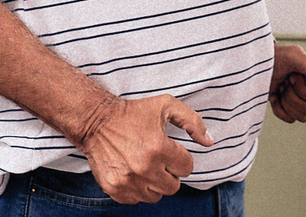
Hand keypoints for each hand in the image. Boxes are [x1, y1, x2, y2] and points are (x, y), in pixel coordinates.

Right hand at [77, 94, 211, 203]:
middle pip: (174, 186)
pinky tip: (135, 173)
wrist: (96, 122)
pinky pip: (136, 200)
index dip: (181, 158)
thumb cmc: (133, 113)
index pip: (187, 168)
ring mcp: (128, 181)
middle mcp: (145, 168)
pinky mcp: (115, 188)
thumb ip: (193, 122)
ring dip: (156, 183)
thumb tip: (209, 142)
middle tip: (162, 160)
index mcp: (159, 148)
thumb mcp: (167, 105)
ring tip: (148, 166)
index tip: (171, 150)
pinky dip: (139, 190)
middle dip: (171, 173)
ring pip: (156, 196)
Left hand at [269, 43, 305, 122]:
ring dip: (286, 102)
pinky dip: (279, 109)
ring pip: (302, 117)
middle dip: (292, 96)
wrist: (257, 65)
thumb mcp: (294, 56)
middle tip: (285, 82)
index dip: (302, 89)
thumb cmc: (276, 57)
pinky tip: (275, 96)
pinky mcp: (292, 108)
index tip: (292, 75)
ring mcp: (304, 99)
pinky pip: (291, 119)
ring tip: (281, 88)